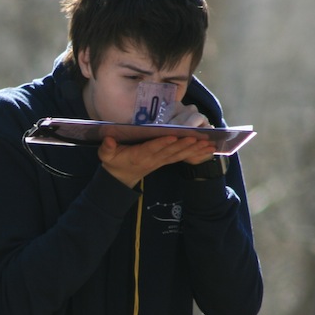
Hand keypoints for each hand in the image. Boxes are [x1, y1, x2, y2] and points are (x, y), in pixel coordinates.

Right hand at [99, 102, 217, 186]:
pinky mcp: (165, 161)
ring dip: (194, 149)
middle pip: (171, 151)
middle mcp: (153, 158)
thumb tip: (108, 140)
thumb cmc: (114, 162)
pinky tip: (207, 149)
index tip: (173, 136)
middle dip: (185, 144)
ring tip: (208, 144)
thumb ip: (107, 148)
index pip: (152, 148)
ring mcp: (160, 160)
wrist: (121, 178)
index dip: (163, 142)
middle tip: (198, 138)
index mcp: (139, 155)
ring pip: (179, 154)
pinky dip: (194, 152)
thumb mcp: (106, 156)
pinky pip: (181, 156)